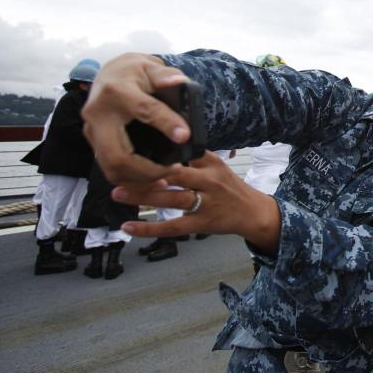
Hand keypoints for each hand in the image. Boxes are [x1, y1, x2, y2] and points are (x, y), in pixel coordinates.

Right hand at [82, 53, 191, 184]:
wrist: (109, 74)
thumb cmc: (134, 71)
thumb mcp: (151, 66)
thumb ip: (165, 75)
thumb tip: (178, 82)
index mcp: (116, 92)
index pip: (144, 110)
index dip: (166, 124)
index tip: (185, 136)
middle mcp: (97, 114)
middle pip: (117, 155)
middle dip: (147, 170)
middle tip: (175, 170)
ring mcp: (91, 131)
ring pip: (111, 168)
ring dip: (139, 179)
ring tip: (166, 177)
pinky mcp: (93, 142)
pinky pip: (109, 168)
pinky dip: (130, 179)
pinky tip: (152, 178)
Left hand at [113, 151, 281, 254]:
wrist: (253, 213)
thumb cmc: (230, 188)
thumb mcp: (219, 166)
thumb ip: (195, 157)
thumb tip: (165, 144)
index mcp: (212, 164)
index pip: (186, 152)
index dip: (162, 150)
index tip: (136, 145)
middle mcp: (209, 182)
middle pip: (176, 175)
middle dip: (147, 173)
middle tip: (121, 169)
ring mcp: (206, 204)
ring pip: (172, 199)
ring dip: (144, 196)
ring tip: (119, 193)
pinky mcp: (201, 224)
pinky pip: (173, 227)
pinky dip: (149, 228)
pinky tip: (128, 227)